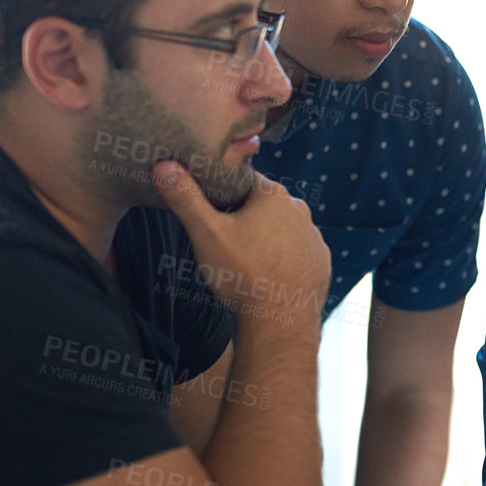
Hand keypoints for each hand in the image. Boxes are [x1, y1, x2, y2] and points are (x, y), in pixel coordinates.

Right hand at [152, 162, 328, 321]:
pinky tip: (266, 274)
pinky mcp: (320, 261)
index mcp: (274, 195)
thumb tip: (164, 166)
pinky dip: (281, 258)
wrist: (282, 320)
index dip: (222, 191)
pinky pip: (296, 252)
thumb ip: (186, 198)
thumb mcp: (207, 233)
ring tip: (243, 261)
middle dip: (242, 217)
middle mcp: (300, 210)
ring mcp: (314, 237)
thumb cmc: (243, 273)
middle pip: (263, 205)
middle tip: (222, 239)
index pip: (243, 180)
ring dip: (264, 238)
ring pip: (281, 229)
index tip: (209, 208)